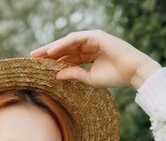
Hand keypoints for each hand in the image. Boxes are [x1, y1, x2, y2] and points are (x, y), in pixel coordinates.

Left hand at [30, 29, 161, 88]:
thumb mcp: (90, 78)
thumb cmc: (115, 77)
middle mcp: (89, 45)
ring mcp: (92, 39)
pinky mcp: (96, 36)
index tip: (38, 66)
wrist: (133, 72)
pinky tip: (51, 51)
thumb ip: (74, 74)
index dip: (53, 60)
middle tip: (32, 57)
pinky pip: (75, 39)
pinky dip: (63, 45)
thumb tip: (56, 74)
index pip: (67, 56)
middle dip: (48, 52)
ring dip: (53, 47)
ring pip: (68, 42)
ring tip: (38, 54)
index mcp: (88, 55)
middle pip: (65, 47)